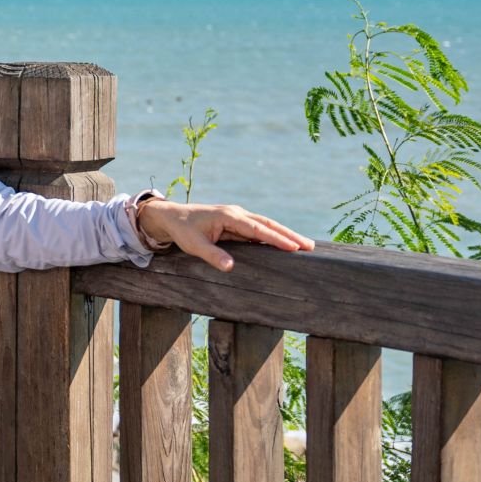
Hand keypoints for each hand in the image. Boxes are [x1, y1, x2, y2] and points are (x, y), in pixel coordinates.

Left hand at [136, 199, 314, 271]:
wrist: (170, 216)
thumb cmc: (182, 230)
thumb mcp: (193, 244)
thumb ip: (212, 255)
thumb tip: (231, 266)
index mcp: (229, 216)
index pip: (257, 229)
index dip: (276, 238)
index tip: (294, 247)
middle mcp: (237, 214)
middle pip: (268, 224)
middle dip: (289, 235)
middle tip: (310, 246)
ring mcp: (237, 217)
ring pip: (265, 226)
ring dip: (284, 234)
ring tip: (304, 245)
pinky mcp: (236, 223)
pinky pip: (258, 230)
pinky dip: (273, 236)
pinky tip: (284, 245)